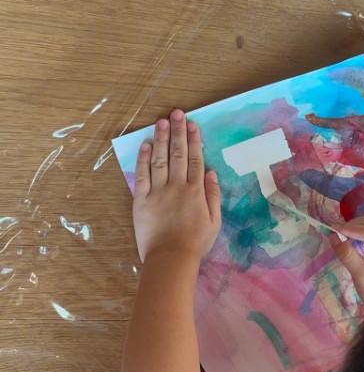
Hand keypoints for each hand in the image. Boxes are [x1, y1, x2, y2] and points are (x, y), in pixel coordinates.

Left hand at [133, 108, 220, 262]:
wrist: (171, 258)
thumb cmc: (195, 242)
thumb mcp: (214, 221)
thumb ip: (213, 196)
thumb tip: (212, 173)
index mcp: (196, 191)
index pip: (196, 160)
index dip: (194, 141)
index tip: (193, 125)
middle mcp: (177, 186)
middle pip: (178, 154)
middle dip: (178, 132)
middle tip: (177, 113)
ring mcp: (157, 192)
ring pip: (159, 160)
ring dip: (160, 139)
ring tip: (161, 122)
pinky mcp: (141, 200)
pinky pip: (141, 175)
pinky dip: (142, 159)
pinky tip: (145, 145)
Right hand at [330, 215, 363, 308]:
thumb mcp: (360, 274)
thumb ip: (347, 255)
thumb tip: (332, 236)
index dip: (352, 229)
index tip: (334, 229)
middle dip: (353, 226)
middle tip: (336, 232)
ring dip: (355, 227)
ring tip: (341, 235)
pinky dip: (359, 231)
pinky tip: (349, 237)